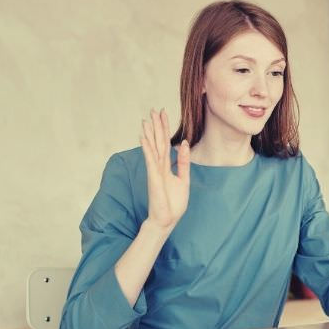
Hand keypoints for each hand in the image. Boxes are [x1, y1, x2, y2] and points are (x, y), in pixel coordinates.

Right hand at [140, 108, 190, 233]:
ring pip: (153, 148)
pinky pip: (151, 160)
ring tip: (146, 119)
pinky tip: (143, 137)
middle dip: (157, 125)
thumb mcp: (183, 179)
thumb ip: (183, 162)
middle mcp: (159, 166)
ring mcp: (155, 171)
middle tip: (155, 109)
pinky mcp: (154, 177)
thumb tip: (184, 144)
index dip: (164, 128)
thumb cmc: (173, 202)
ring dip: (150, 133)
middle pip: (158, 142)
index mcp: (166, 166)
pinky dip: (147, 148)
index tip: (163, 114)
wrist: (167, 219)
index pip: (165, 143)